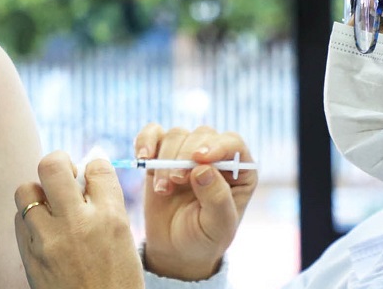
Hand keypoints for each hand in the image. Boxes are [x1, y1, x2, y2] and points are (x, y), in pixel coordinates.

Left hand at [14, 151, 142, 288]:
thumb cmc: (118, 280)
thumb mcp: (124, 238)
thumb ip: (107, 203)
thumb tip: (91, 166)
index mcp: (111, 217)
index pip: (97, 166)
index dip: (93, 165)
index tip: (91, 175)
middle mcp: (78, 223)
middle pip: (52, 165)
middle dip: (58, 163)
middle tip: (64, 176)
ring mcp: (48, 239)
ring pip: (26, 190)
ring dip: (38, 192)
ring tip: (51, 205)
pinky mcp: (28, 255)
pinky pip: (19, 218)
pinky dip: (29, 216)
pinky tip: (43, 227)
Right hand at [135, 124, 257, 280]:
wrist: (176, 249)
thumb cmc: (205, 237)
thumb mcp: (218, 226)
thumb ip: (216, 199)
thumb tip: (203, 168)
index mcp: (239, 170)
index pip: (233, 144)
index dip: (217, 146)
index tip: (199, 159)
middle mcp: (216, 156)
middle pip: (202, 135)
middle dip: (185, 156)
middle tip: (176, 181)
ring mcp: (188, 153)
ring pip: (176, 135)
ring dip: (166, 159)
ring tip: (163, 190)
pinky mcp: (163, 155)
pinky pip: (153, 134)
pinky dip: (145, 141)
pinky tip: (142, 158)